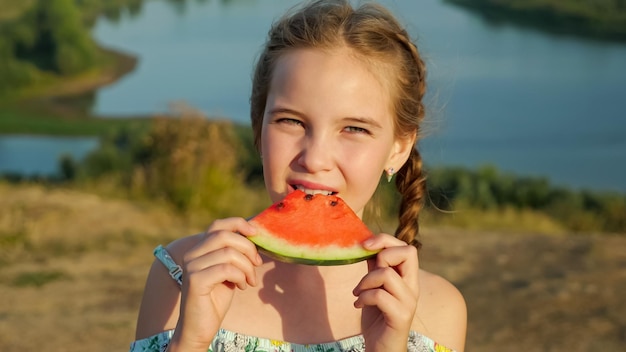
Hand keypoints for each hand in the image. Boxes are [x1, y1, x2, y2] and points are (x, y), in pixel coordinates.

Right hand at [168, 218, 261, 351]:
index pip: (218, 225)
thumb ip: (234, 253)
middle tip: (257, 264)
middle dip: (248, 248)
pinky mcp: (195, 280)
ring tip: (249, 281)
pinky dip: (240, 277)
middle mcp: (192, 254)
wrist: (200, 327)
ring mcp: (191, 266)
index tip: (256, 233)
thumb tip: (253, 234)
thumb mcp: (229, 270)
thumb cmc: (216, 298)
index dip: (239, 224)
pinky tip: (241, 287)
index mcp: (199, 249)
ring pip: (229, 253)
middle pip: (225, 236)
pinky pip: (226, 269)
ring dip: (247, 267)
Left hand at [352, 234, 419, 351]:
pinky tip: (358, 304)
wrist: (381, 349)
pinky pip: (380, 296)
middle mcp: (413, 288)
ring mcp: (409, 302)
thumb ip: (375, 268)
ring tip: (358, 292)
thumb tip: (367, 245)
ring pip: (388, 274)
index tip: (364, 245)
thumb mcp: (374, 287)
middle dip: (381, 254)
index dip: (385, 240)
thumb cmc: (377, 318)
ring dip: (366, 281)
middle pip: (408, 252)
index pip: (407, 247)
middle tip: (367, 270)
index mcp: (408, 279)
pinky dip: (364, 297)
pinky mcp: (401, 316)